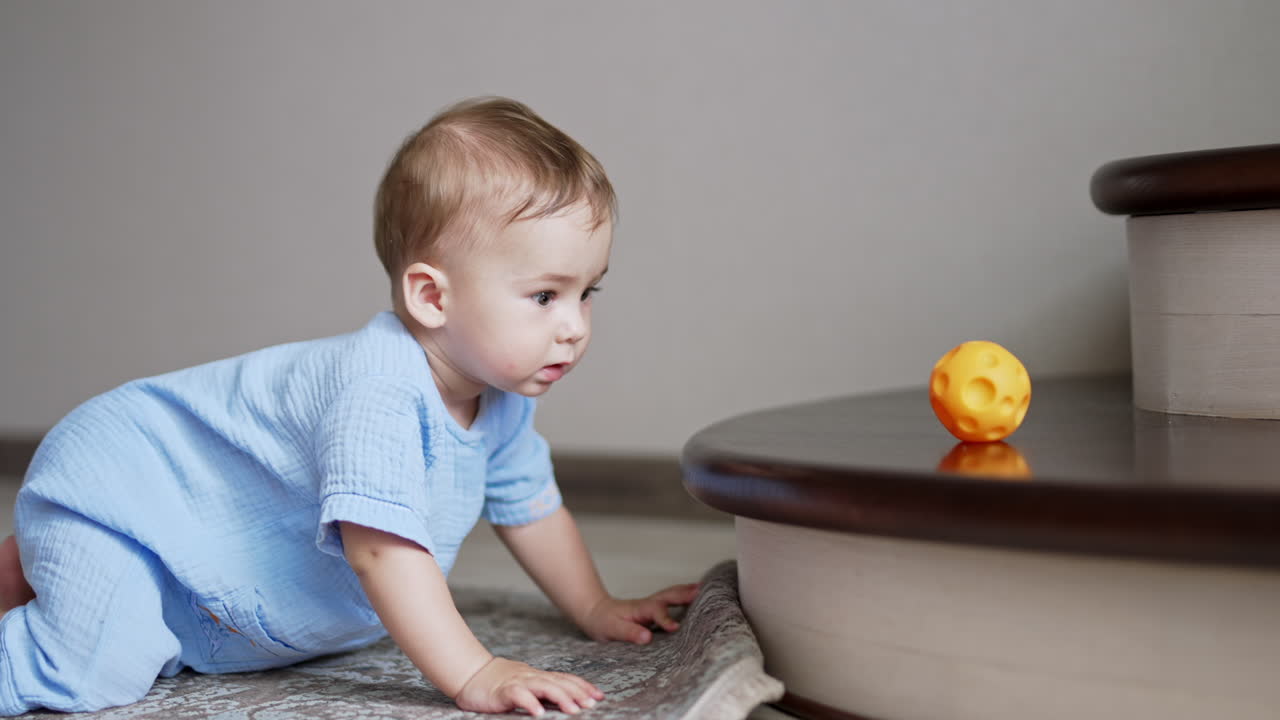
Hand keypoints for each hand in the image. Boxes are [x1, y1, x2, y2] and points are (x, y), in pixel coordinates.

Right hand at [456, 657, 602, 716]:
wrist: (471, 674)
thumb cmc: (499, 683)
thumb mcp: (525, 685)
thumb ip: (542, 691)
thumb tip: (566, 700)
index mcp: (538, 677)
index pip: (565, 679)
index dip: (582, 686)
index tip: (599, 695)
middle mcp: (531, 677)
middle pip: (559, 682)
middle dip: (577, 693)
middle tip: (592, 704)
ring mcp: (517, 682)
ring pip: (543, 687)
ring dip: (560, 698)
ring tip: (573, 710)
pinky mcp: (503, 691)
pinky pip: (518, 696)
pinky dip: (529, 703)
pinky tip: (538, 713)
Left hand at [580, 583, 699, 643]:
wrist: (594, 612)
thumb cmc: (603, 622)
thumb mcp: (612, 630)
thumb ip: (629, 633)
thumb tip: (647, 637)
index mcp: (639, 609)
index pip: (656, 611)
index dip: (666, 618)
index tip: (675, 627)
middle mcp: (647, 604)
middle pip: (668, 596)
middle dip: (684, 594)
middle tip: (701, 591)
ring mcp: (650, 606)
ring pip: (670, 595)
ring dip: (685, 591)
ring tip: (702, 590)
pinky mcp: (651, 611)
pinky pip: (669, 602)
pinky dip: (681, 597)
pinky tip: (691, 599)